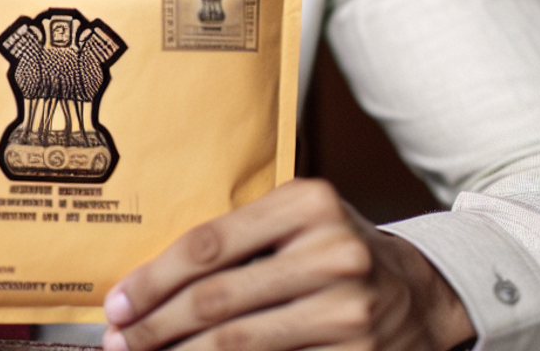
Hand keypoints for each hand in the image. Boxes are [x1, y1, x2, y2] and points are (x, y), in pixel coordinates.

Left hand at [102, 178, 474, 350]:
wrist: (422, 293)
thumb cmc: (335, 248)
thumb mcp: (297, 219)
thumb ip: (239, 236)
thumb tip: (152, 277)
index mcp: (306, 203)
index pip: (210, 244)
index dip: (156, 277)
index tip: (117, 302)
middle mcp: (331, 252)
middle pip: (218, 298)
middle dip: (158, 325)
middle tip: (118, 343)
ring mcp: (350, 309)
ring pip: (241, 342)